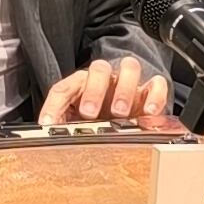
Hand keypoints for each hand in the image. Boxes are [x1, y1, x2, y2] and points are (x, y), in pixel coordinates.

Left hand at [38, 55, 172, 124]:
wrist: (124, 121)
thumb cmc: (97, 121)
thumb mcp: (75, 126)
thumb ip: (62, 127)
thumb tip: (47, 136)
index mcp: (80, 87)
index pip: (63, 89)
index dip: (55, 104)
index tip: (49, 122)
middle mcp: (105, 80)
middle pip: (99, 69)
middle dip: (94, 91)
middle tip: (90, 113)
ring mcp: (129, 84)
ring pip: (130, 67)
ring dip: (124, 90)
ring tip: (120, 113)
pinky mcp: (150, 92)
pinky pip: (156, 84)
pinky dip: (154, 96)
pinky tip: (148, 112)